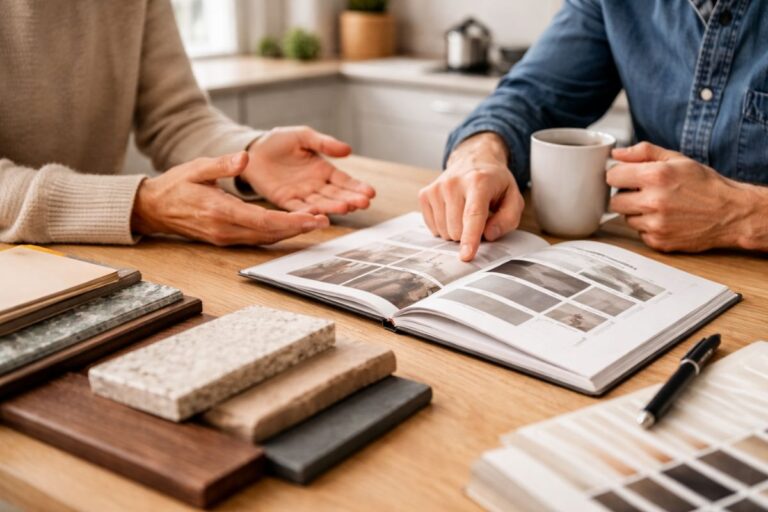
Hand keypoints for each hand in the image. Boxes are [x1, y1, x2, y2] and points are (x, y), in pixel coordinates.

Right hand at [131, 152, 328, 245]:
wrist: (154, 208)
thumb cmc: (175, 186)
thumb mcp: (196, 167)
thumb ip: (222, 164)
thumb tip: (245, 158)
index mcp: (220, 211)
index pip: (263, 221)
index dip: (291, 222)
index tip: (312, 218)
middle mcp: (225, 230)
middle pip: (269, 234)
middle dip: (298, 229)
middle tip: (323, 221)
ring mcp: (225, 238)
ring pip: (264, 240)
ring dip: (289, 232)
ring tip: (314, 223)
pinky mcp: (226, 239)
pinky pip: (256, 239)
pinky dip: (275, 233)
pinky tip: (291, 226)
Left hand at [242, 126, 375, 213]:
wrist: (253, 149)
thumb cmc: (280, 141)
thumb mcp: (304, 136)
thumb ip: (324, 143)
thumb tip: (348, 150)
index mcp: (323, 170)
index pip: (344, 181)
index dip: (357, 187)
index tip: (371, 192)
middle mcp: (316, 185)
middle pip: (337, 195)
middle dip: (351, 199)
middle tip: (364, 203)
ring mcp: (301, 194)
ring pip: (321, 203)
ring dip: (334, 207)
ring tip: (348, 208)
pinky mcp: (284, 200)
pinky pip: (298, 208)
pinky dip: (308, 212)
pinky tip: (320, 215)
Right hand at [418, 132, 523, 261]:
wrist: (473, 160)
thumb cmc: (494, 183)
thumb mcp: (513, 198)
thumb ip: (508, 219)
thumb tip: (488, 235)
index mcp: (479, 181)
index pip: (473, 215)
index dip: (470, 238)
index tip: (466, 256)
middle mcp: (454, 183)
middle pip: (457, 229)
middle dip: (468, 234)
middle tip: (478, 219)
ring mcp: (436, 188)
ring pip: (444, 232)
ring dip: (456, 230)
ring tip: (464, 213)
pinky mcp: (425, 194)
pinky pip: (433, 228)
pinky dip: (444, 227)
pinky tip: (452, 212)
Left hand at [608, 142, 766, 251]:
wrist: (731, 213)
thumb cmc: (705, 184)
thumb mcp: (677, 159)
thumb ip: (644, 152)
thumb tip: (616, 153)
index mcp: (655, 176)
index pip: (612, 177)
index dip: (620, 176)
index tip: (628, 177)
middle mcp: (653, 201)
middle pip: (615, 201)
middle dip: (626, 195)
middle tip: (645, 193)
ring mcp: (655, 224)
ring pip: (626, 218)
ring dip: (637, 212)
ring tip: (660, 206)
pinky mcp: (659, 242)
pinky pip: (639, 233)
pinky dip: (648, 227)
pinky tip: (666, 219)